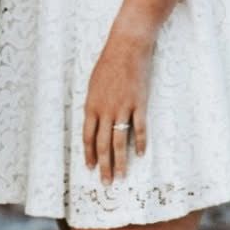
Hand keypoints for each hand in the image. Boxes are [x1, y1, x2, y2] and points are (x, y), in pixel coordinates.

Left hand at [83, 31, 152, 181]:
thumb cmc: (109, 63)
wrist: (126, 46)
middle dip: (103, 166)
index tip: (91, 168)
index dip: (89, 154)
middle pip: (103, 144)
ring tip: (121, 176)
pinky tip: (141, 154)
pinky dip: (140, 142)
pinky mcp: (138, 104)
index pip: (88, 137)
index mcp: (92, 105)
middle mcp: (105, 110)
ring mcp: (122, 108)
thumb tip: (94, 121)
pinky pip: (139, 128)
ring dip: (120, 162)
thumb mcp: (94, 84)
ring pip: (119, 142)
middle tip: (106, 182)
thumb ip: (94, 104)